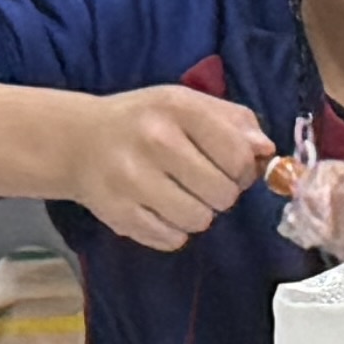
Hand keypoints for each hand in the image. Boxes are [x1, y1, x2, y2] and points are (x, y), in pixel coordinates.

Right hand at [59, 79, 270, 247]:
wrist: (77, 141)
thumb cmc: (144, 122)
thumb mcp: (187, 104)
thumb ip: (233, 121)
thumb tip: (266, 151)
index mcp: (177, 108)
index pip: (238, 154)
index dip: (243, 169)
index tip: (231, 167)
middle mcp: (154, 141)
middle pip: (223, 193)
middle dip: (221, 193)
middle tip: (201, 182)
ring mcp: (133, 180)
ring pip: (199, 220)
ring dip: (198, 213)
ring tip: (179, 196)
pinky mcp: (119, 214)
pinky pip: (172, 239)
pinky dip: (172, 230)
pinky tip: (158, 209)